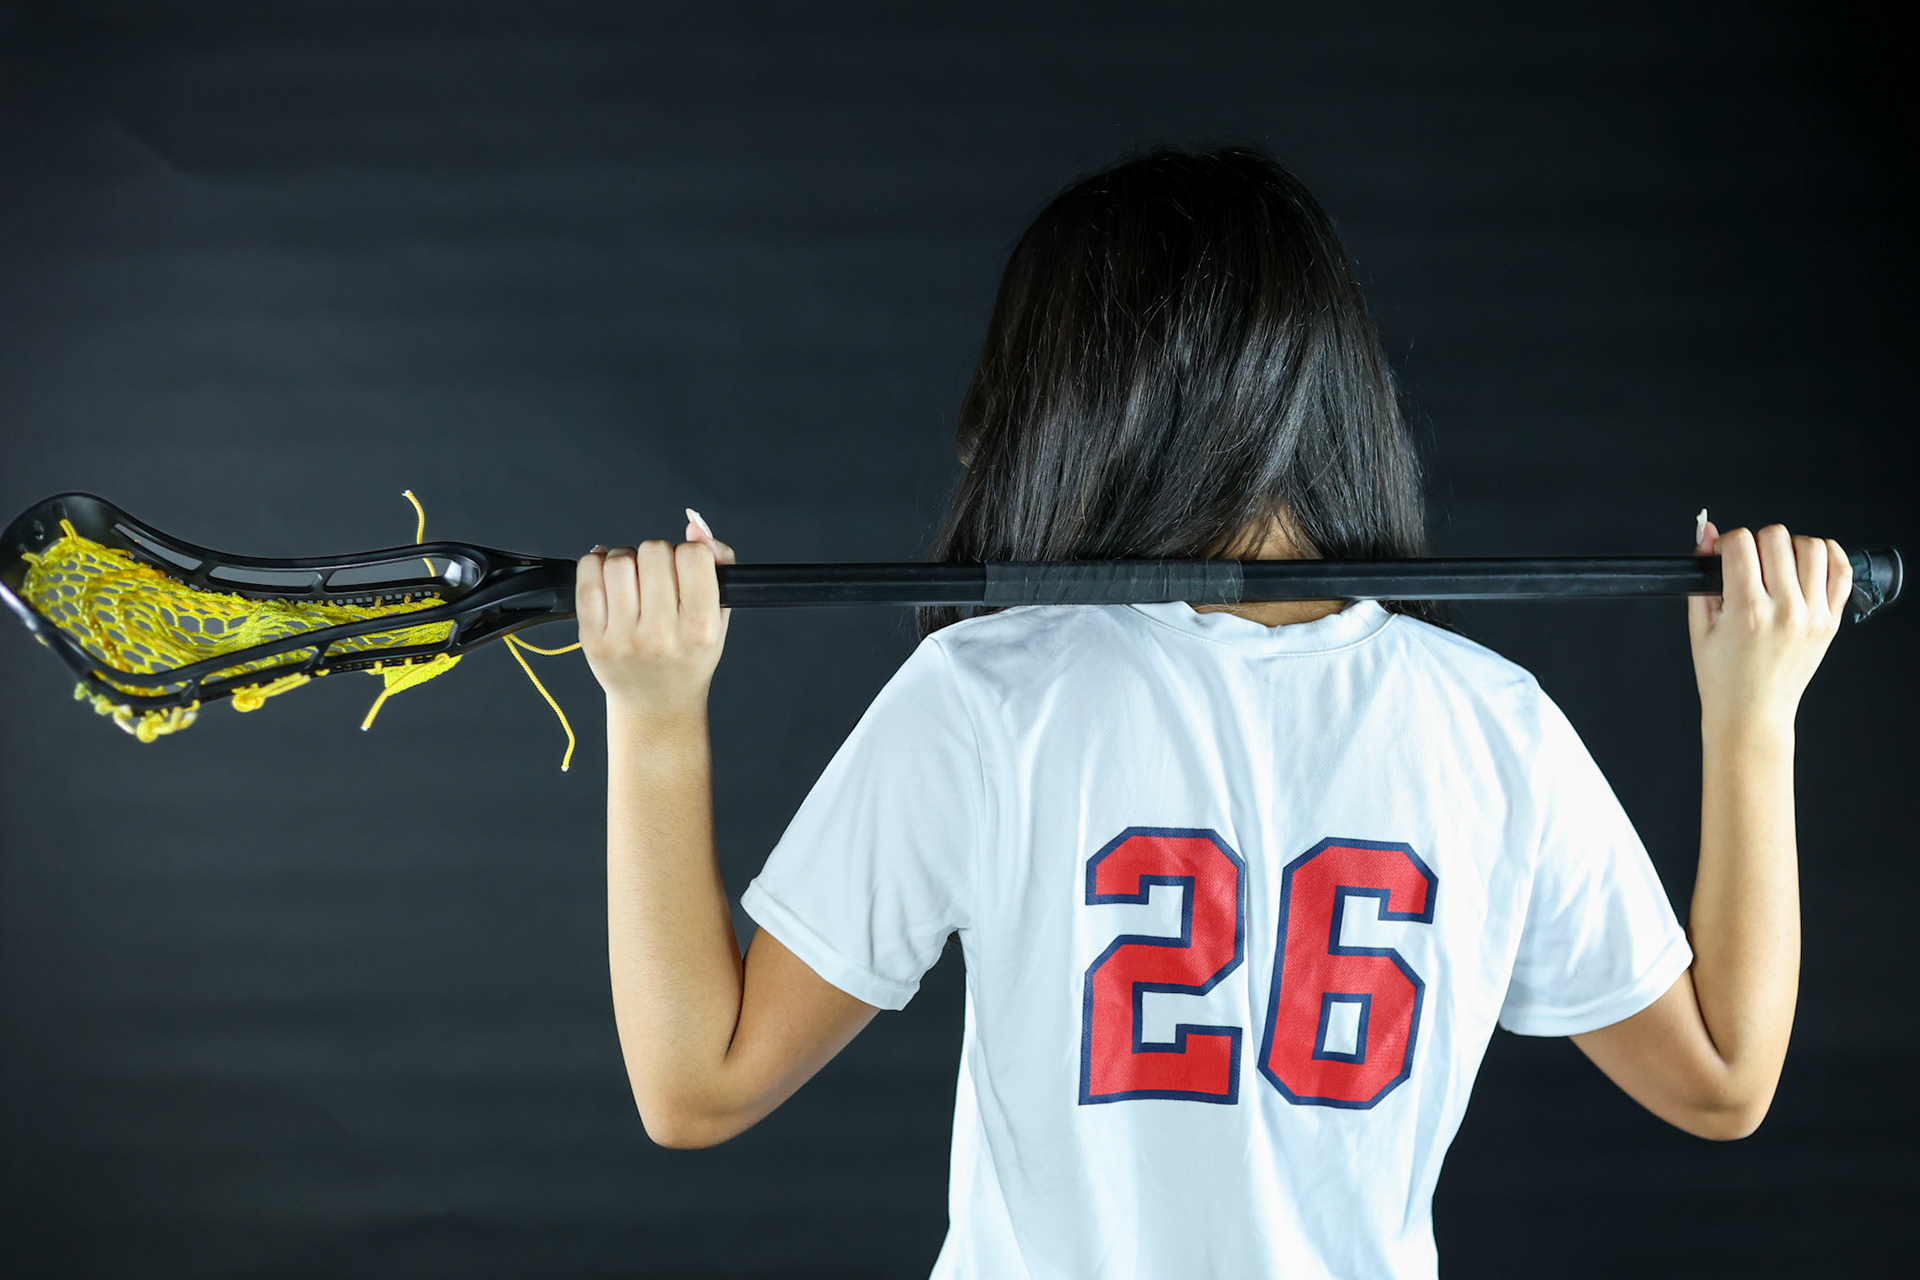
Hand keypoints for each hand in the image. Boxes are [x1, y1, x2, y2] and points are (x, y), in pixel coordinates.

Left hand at [577, 509, 735, 714]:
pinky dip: (596, 564)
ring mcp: (625, 639)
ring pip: (618, 561)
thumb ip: (719, 565)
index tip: (686, 569)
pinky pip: (587, 579)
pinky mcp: (593, 640)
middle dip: (657, 555)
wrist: (657, 704)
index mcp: (701, 628)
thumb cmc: (690, 655)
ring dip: (626, 558)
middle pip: (654, 552)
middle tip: (658, 575)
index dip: (689, 553)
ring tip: (633, 577)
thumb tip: (696, 525)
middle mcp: (663, 636)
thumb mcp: (720, 616)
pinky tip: (608, 574)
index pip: (693, 556)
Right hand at [1689, 517, 1850, 734]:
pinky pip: (1842, 571)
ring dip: (1791, 546)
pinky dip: (1829, 555)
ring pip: (1812, 546)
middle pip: (1776, 538)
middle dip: (1756, 542)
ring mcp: (1813, 615)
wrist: (1752, 712)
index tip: (1724, 555)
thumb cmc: (1723, 677)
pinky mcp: (1831, 621)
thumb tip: (1706, 534)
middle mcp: (1785, 610)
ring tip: (1778, 564)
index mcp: (1747, 611)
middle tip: (1749, 563)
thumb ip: (1703, 577)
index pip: (1741, 544)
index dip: (1726, 543)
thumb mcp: (1700, 626)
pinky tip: (1810, 561)